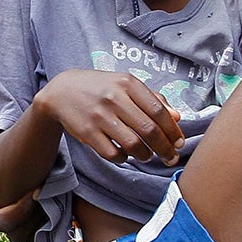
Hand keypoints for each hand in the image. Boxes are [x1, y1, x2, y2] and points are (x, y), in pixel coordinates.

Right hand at [35, 70, 183, 165]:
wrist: (62, 91)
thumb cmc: (101, 88)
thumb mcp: (126, 85)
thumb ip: (152, 99)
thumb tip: (177, 117)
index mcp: (128, 83)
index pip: (159, 111)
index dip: (173, 131)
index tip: (180, 143)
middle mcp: (114, 98)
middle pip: (149, 130)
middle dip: (165, 149)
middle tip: (171, 158)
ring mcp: (99, 116)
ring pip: (133, 145)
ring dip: (145, 155)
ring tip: (147, 155)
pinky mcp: (87, 132)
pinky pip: (113, 153)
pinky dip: (123, 158)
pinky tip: (125, 154)